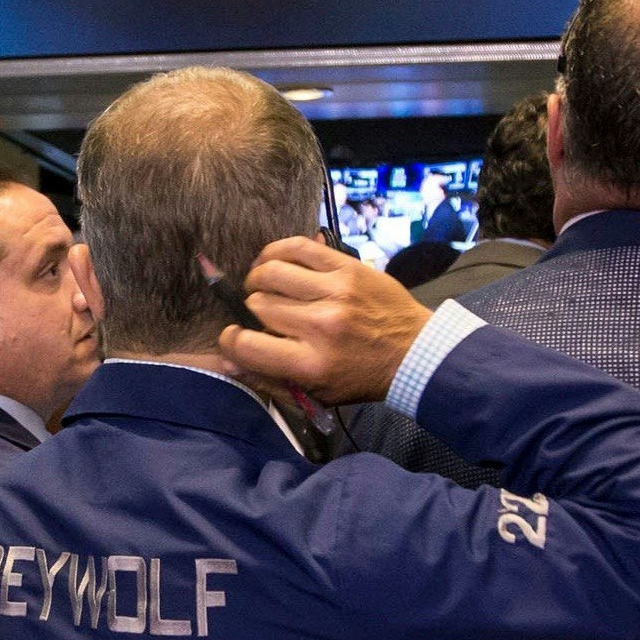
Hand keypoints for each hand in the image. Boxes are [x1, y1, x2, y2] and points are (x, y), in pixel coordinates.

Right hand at [217, 237, 432, 405]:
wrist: (414, 352)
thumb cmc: (359, 377)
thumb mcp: (316, 393)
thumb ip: (268, 379)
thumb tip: (225, 358)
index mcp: (311, 365)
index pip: (247, 344)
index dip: (230, 339)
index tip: (235, 336)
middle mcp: (321, 326)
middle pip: (258, 305)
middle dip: (252, 311)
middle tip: (265, 316)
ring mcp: (335, 292)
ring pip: (270, 272)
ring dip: (259, 280)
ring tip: (265, 287)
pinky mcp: (347, 267)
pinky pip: (297, 246)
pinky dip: (276, 252)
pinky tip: (274, 262)